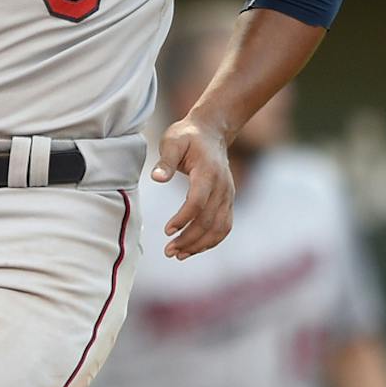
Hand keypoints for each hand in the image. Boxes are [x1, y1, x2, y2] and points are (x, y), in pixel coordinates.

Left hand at [152, 117, 234, 258]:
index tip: (167, 231)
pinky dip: (211, 241)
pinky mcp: (227, 201)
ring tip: (178, 254)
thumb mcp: (172, 141)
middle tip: (168, 251)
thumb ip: (166, 161)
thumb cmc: (187, 136)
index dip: (183, 218)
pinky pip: (224, 226)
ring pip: (219, 228)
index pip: (198, 202)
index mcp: (208, 172)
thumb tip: (157, 178)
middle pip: (209, 220)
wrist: (211, 132)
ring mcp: (228, 195)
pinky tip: (193, 249)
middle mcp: (223, 187)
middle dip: (189, 239)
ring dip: (200, 244)